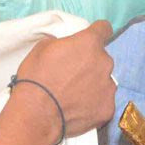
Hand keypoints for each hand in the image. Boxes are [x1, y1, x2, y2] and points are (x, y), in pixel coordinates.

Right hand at [12, 21, 115, 140]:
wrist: (37, 115)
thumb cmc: (36, 78)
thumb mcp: (42, 48)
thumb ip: (62, 43)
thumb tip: (67, 48)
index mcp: (90, 43)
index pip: (104, 29)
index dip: (96, 33)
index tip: (90, 40)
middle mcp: (104, 62)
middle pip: (102, 58)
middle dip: (90, 63)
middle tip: (72, 75)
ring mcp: (108, 87)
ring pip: (104, 80)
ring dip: (93, 83)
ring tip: (73, 95)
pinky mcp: (108, 108)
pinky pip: (104, 101)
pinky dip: (94, 104)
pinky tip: (78, 108)